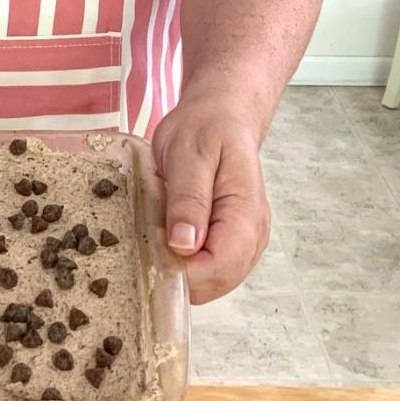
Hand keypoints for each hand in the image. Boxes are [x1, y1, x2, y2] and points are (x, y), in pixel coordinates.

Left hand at [151, 94, 270, 303]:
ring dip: (181, 271)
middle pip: (216, 283)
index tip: (149, 253)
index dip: (182, 272)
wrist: (221, 116)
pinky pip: (208, 270)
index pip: (219, 267)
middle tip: (146, 245)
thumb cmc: (206, 129)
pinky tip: (166, 240)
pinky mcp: (231, 242)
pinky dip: (185, 264)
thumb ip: (188, 199)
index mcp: (246, 213)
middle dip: (178, 275)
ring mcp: (245, 242)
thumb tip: (183, 245)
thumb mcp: (189, 153)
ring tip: (155, 238)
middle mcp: (253, 235)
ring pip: (211, 283)